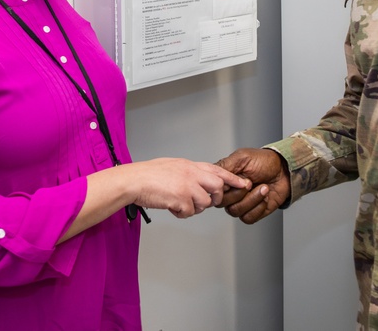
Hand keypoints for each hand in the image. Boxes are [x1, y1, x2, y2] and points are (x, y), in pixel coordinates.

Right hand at [128, 158, 251, 218]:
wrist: (134, 181)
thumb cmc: (148, 174)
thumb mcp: (172, 166)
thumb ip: (187, 171)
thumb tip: (197, 179)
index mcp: (189, 165)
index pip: (217, 170)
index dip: (232, 178)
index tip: (243, 183)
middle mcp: (191, 174)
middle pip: (217, 187)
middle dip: (214, 198)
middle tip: (204, 201)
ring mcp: (187, 186)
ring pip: (204, 203)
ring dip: (194, 207)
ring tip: (178, 203)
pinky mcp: (181, 199)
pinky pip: (189, 212)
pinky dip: (181, 213)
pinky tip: (171, 206)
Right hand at [215, 147, 289, 223]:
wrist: (284, 171)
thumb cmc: (264, 161)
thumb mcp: (242, 157)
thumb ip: (225, 165)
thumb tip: (212, 175)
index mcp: (225, 179)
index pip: (214, 189)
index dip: (225, 187)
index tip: (239, 179)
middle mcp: (230, 193)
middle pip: (223, 203)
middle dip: (240, 193)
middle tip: (251, 182)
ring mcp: (240, 203)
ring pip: (235, 211)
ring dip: (252, 199)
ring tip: (263, 188)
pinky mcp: (252, 213)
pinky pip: (248, 218)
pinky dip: (259, 208)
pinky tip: (265, 197)